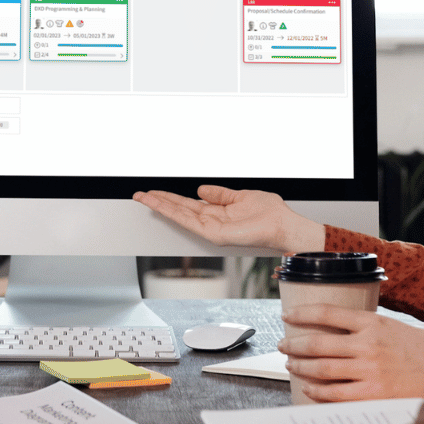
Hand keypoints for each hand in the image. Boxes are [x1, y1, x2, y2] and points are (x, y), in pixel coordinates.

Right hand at [132, 185, 324, 252]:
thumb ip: (220, 194)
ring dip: (160, 205)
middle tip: (140, 194)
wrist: (283, 225)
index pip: (188, 205)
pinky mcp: (214, 234)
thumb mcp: (241, 196)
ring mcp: (211, 229)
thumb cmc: (270, 214)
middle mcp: (212, 222)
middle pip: (179, 209)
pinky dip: (173, 212)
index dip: (170, 198)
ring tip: (143, 197)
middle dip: (158, 201)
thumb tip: (203, 190)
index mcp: (218, 213)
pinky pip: (189, 221)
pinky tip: (161, 205)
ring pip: (179, 215)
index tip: (155, 192)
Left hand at [279, 304, 423, 401]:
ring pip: (321, 369)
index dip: (302, 313)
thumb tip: (328, 329)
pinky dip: (317, 391)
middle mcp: (368, 345)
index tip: (287, 316)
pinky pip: (335, 394)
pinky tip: (309, 388)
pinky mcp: (373, 394)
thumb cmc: (415, 348)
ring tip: (291, 365)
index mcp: (372, 323)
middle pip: (318, 343)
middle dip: (294, 345)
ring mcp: (370, 371)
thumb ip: (362, 327)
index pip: (327, 313)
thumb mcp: (389, 325)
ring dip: (300, 367)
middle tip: (282, 345)